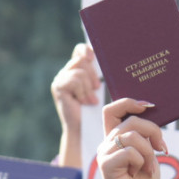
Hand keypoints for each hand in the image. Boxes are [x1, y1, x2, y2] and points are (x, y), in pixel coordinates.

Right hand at [52, 43, 100, 167]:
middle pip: (81, 59)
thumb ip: (104, 76)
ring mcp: (60, 79)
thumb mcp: (102, 90)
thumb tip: (120, 62)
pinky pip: (75, 80)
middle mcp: (66, 72)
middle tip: (97, 88)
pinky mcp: (58, 87)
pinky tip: (85, 102)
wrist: (86, 129)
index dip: (86, 49)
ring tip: (90, 100)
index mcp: (77, 70)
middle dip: (92, 73)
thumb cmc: (97, 110)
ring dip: (88, 86)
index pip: (79, 50)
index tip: (94, 55)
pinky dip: (83, 92)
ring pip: (80, 71)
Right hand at [98, 98, 167, 178]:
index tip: (148, 106)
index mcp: (114, 139)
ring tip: (149, 167)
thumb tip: (151, 114)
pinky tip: (139, 173)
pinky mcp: (106, 166)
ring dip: (149, 152)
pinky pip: (130, 152)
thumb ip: (145, 136)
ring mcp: (104, 154)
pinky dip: (141, 162)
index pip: (112, 111)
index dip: (128, 103)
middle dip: (153, 131)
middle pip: (131, 121)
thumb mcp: (148, 154)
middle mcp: (106, 144)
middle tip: (163, 148)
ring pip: (132, 137)